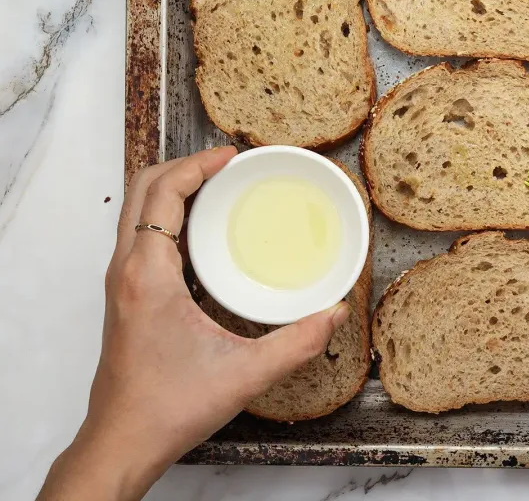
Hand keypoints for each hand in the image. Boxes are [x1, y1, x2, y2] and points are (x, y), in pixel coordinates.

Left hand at [39, 148, 350, 500]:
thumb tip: (337, 313)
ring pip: (137, 212)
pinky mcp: (127, 297)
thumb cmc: (167, 408)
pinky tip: (206, 233)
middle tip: (227, 164)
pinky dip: (169, 217)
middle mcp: (126, 271)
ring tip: (220, 188)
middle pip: (140, 189)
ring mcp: (122, 284)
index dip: (197, 165)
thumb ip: (297, 343)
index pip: (161, 194)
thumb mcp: (245, 375)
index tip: (233, 157)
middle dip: (183, 166)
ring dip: (173, 189)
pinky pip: (142, 236)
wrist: (123, 442)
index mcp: (147, 275)